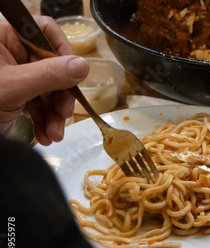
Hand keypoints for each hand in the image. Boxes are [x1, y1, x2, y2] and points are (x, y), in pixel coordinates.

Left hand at [0, 16, 88, 144]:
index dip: (63, 52)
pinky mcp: (16, 97)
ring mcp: (14, 77)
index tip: (75, 75)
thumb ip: (49, 74)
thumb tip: (83, 66)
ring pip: (49, 90)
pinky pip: (40, 105)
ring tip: (54, 134)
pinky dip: (46, 122)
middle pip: (53, 66)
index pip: (44, 32)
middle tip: (64, 114)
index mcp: (3, 39)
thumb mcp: (14, 87)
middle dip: (60, 96)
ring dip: (55, 115)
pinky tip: (46, 135)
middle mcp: (10, 54)